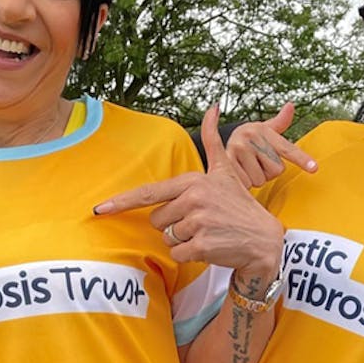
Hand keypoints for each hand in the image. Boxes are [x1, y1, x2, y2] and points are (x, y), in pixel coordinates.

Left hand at [94, 104, 283, 280]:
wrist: (263, 239)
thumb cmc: (239, 206)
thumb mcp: (226, 171)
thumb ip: (213, 141)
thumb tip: (213, 107)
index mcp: (193, 181)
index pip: (149, 193)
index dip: (121, 201)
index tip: (100, 209)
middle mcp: (194, 199)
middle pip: (157, 220)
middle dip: (173, 226)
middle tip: (200, 222)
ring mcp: (198, 222)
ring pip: (167, 239)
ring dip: (183, 241)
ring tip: (208, 233)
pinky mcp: (202, 245)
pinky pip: (178, 255)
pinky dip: (191, 255)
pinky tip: (210, 247)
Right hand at [225, 102, 317, 186]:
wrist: (218, 144)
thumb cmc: (249, 140)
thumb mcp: (264, 130)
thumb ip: (280, 122)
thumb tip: (290, 105)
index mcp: (264, 131)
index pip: (287, 148)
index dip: (301, 159)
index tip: (314, 168)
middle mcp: (251, 137)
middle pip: (276, 169)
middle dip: (268, 171)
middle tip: (256, 162)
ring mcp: (238, 149)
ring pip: (261, 179)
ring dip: (255, 178)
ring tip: (246, 167)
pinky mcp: (228, 163)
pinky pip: (248, 183)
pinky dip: (245, 183)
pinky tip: (238, 173)